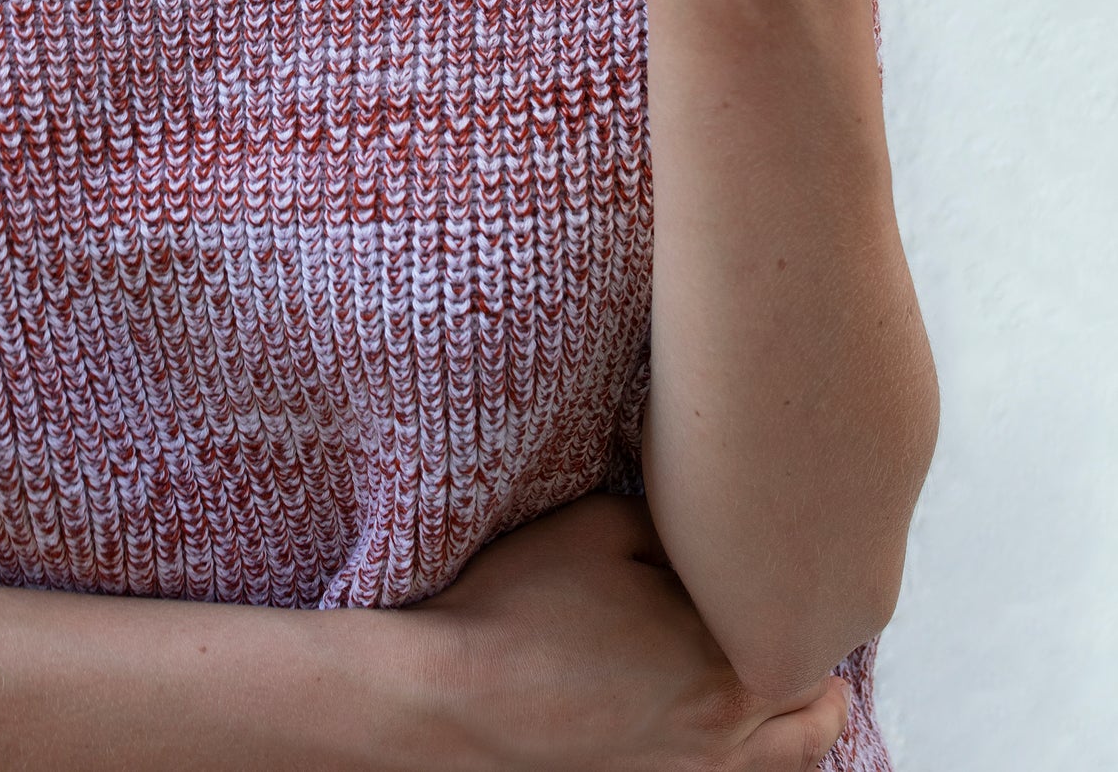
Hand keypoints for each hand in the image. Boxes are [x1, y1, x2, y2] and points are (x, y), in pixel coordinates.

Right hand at [395, 491, 852, 770]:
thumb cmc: (523, 608)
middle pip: (816, 712)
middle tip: (803, 617)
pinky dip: (757, 755)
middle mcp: (723, 737)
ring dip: (800, 720)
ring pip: (791, 763)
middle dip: (818, 663)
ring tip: (794, 681)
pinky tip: (736, 721)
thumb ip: (681, 525)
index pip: (809, 637)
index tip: (800, 566)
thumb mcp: (603, 527)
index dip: (808, 597)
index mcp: (722, 664)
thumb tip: (719, 527)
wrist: (455, 699)